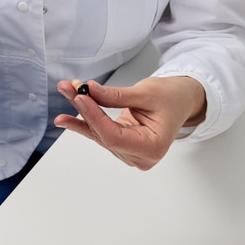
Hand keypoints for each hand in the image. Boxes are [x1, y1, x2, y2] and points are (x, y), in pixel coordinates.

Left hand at [54, 76, 206, 170]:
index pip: (114, 137)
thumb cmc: (171, 98)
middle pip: (103, 135)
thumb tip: (89, 91)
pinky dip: (83, 121)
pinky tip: (64, 118)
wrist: (180, 101)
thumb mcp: (146, 93)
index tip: (80, 97)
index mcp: (153, 147)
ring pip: (97, 133)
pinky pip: (98, 133)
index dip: (94, 117)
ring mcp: (129, 153)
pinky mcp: (120, 145)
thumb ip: (115, 96)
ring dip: (80, 112)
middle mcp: (140, 156)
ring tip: (66, 91)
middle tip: (68, 88)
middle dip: (84, 110)